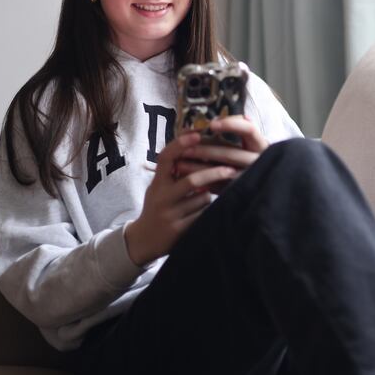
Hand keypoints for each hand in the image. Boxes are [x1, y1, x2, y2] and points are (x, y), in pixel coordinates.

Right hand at [123, 131, 235, 265]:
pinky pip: (203, 215)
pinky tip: (214, 210)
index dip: (180, 144)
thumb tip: (198, 148)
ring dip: (211, 195)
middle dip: (214, 173)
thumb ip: (173, 173)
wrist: (143, 240)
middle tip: (231, 168)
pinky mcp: (179, 231)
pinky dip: (211, 210)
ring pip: (202, 199)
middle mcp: (161, 198)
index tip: (198, 134)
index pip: (166, 158)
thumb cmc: (156, 207)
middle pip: (192, 180)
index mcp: (157, 183)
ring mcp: (170, 215)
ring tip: (210, 197)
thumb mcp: (158, 188)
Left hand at [173, 115, 267, 192]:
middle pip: (230, 153)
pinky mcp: (237, 192)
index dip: (230, 125)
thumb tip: (221, 116)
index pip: (249, 130)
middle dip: (205, 150)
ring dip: (198, 167)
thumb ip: (237, 128)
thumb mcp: (248, 141)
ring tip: (179, 163)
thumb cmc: (248, 156)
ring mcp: (248, 179)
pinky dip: (201, 181)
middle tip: (184, 149)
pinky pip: (217, 186)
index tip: (212, 124)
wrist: (259, 187)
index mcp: (261, 145)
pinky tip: (186, 178)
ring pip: (221, 172)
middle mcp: (258, 162)